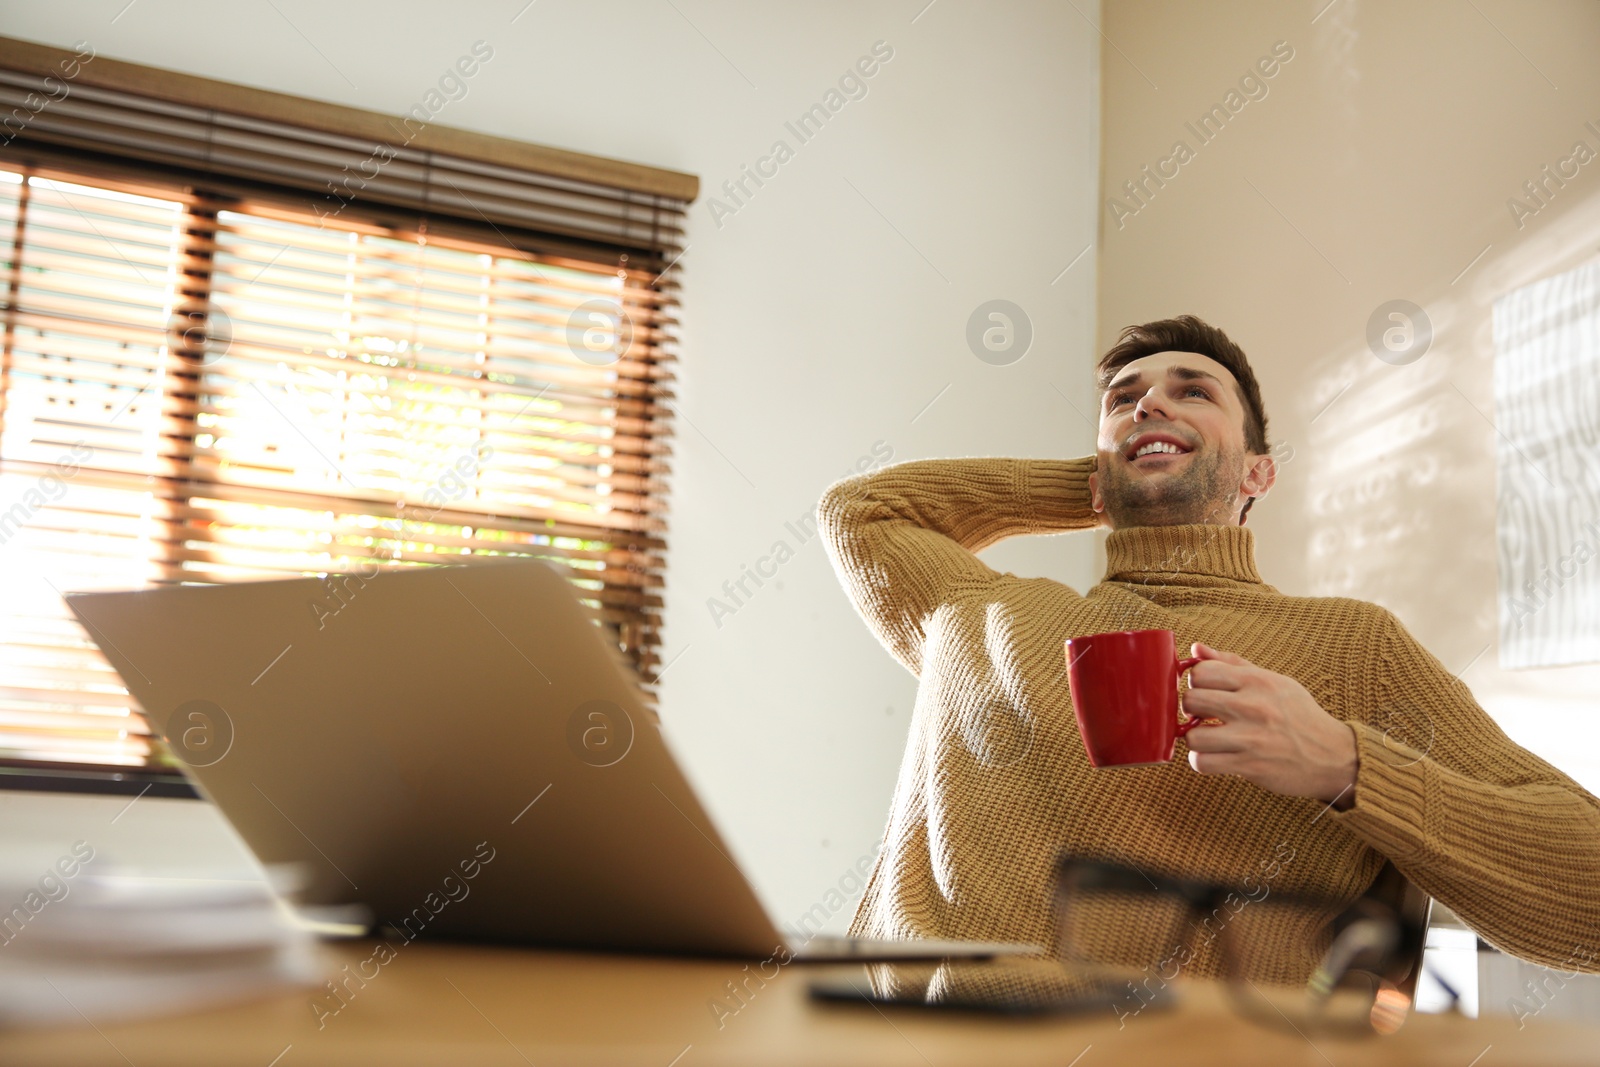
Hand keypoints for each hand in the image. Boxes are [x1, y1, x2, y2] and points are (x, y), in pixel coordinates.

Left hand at [1180, 642, 1357, 807]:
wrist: (1334, 756)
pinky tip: (1216, 756)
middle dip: (1191, 709)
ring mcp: (1251, 738)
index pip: (1201, 671)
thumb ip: (1232, 664)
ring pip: (1192, 736)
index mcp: (1257, 681)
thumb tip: (1196, 648)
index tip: (1206, 692)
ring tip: (1209, 738)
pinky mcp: (1250, 766)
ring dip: (1195, 739)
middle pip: (1191, 700)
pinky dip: (1203, 761)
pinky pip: (1202, 762)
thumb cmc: (1299, 716)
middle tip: (1203, 716)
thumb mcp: (1272, 682)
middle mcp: (1253, 706)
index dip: (1196, 682)